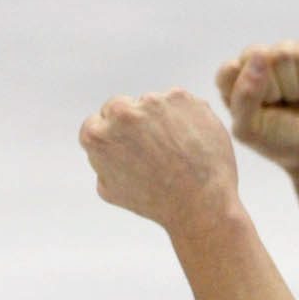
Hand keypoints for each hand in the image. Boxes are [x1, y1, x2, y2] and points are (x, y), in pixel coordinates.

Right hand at [79, 89, 239, 232]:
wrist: (203, 200)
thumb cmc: (157, 202)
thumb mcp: (110, 190)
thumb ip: (101, 161)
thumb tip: (106, 147)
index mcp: (97, 135)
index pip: (95, 123)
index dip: (113, 137)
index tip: (127, 148)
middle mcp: (121, 112)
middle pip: (119, 107)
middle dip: (132, 123)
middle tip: (153, 149)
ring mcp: (152, 101)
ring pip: (151, 105)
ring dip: (159, 120)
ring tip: (176, 151)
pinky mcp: (180, 97)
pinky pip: (177, 104)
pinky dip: (183, 118)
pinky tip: (190, 142)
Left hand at [216, 40, 298, 173]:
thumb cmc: (284, 141)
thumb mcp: (251, 131)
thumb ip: (244, 96)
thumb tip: (260, 55)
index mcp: (235, 80)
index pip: (229, 70)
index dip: (249, 92)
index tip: (262, 113)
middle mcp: (258, 63)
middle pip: (258, 55)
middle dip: (275, 88)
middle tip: (284, 106)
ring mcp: (287, 53)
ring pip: (286, 52)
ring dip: (297, 84)